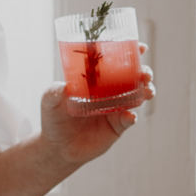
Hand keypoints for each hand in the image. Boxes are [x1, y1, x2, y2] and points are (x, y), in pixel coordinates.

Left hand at [40, 46, 154, 169]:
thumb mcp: (49, 102)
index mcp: (96, 79)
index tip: (140, 47)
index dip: (130, 52)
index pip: (116, 61)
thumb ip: (53, 92)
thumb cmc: (54, 120)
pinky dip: (131, 117)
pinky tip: (129, 116)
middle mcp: (110, 91)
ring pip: (136, 96)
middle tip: (144, 73)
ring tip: (147, 91)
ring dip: (145, 91)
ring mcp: (115, 108)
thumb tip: (63, 87)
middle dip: (143, 72)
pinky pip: (128, 120)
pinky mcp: (116, 127)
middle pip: (133, 77)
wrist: (58, 148)